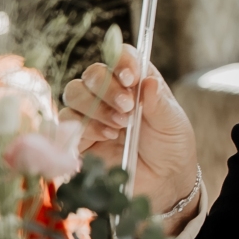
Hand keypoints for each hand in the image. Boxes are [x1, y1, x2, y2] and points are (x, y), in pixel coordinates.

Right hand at [60, 44, 200, 231]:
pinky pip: (65, 123)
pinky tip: (106, 136)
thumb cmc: (170, 147)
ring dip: (96, 107)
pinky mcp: (78, 138)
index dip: (121, 61)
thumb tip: (148, 81)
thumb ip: (158, 102)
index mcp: (135, 81)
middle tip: (128, 108)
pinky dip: (84, 126)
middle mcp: (109, 93)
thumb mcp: (172, 123)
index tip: (131, 78)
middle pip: (92, 74)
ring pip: (73, 94)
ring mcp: (91, 115)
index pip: (120, 56)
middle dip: (107, 88)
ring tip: (120, 126)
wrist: (164, 183)